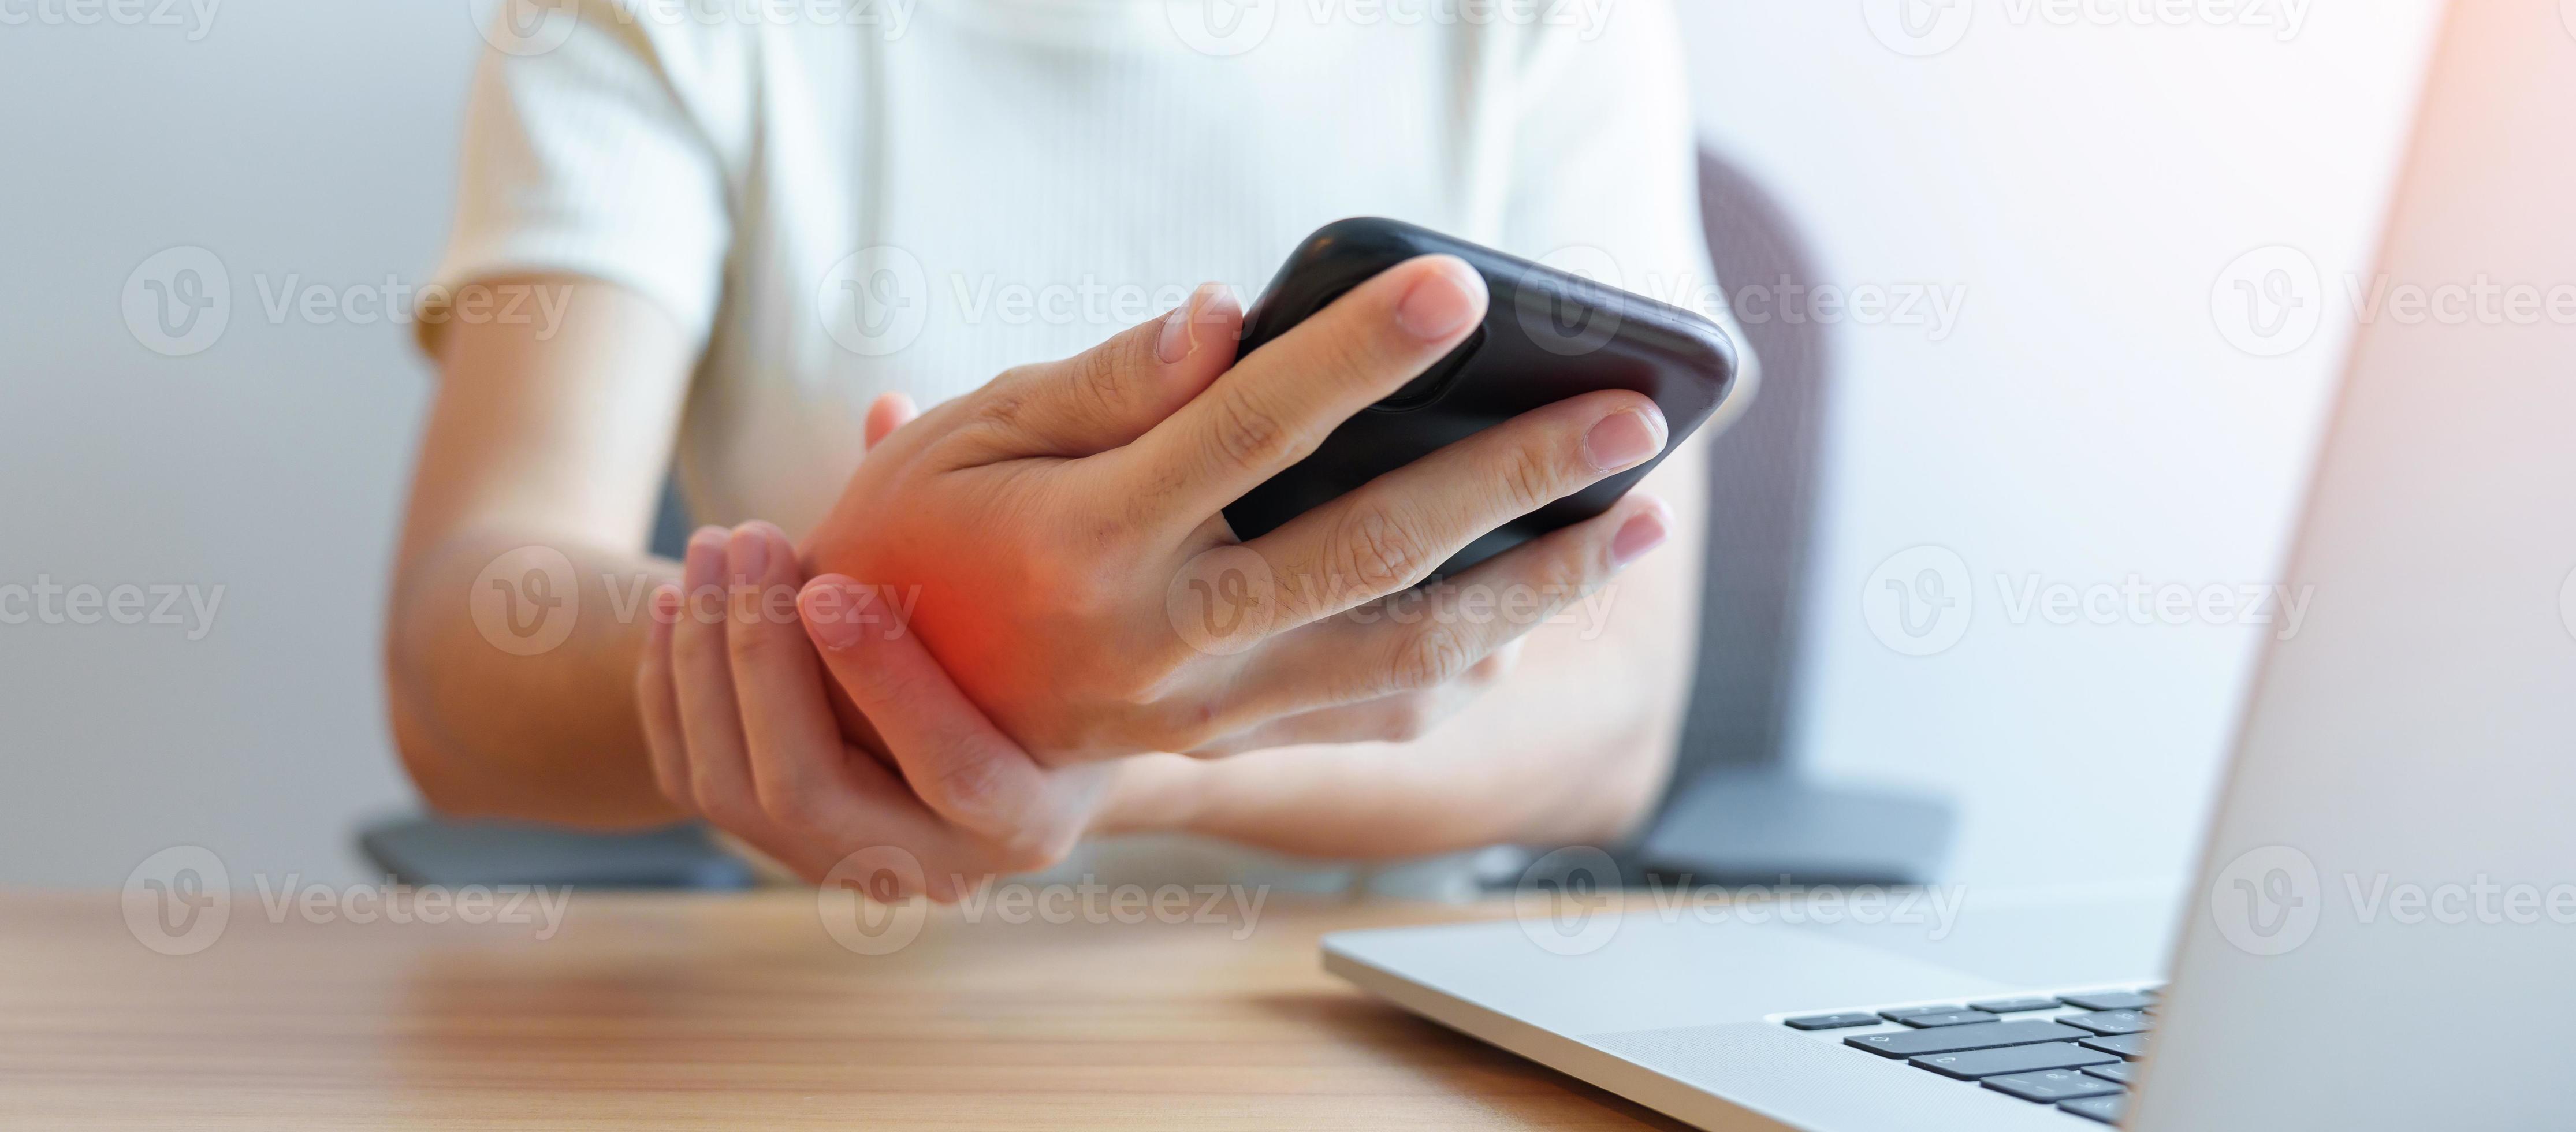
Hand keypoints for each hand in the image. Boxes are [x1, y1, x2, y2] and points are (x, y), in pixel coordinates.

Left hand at [636, 519, 1110, 896]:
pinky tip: (673, 606)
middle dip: (762, 660)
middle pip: (810, 788)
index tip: (828, 581)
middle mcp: (934, 871)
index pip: (954, 767)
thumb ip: (968, 516)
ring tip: (710, 547)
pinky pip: (693, 785)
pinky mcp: (777, 848)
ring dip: (707, 664)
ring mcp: (845, 870)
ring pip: (736, 790)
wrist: (1015, 746)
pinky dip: (670, 695)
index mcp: (1025, 823)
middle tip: (750, 538)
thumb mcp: (1034, 605)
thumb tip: (886, 406)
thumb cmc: (1042, 651)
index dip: (885, 679)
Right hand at [801, 255, 1674, 762]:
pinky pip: (1371, 719)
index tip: (1456, 288)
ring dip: (1535, 588)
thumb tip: (1232, 314)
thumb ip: (1105, 380)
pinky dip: (1467, 669)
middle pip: (1368, 552)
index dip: (1357, 354)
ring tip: (1640, 519)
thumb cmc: (915, 542)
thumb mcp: (968, 439)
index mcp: (1086, 545)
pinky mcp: (1228, 748)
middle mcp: (1159, 642)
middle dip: (1511, 480)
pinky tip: (1537, 619)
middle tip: (1628, 413)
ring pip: (1403, 653)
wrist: (867, 716)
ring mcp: (1204, 713)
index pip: (1249, 430)